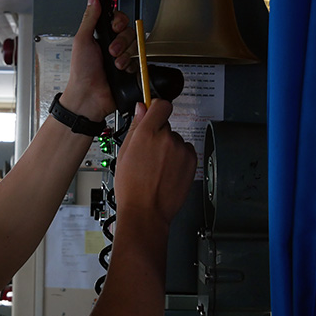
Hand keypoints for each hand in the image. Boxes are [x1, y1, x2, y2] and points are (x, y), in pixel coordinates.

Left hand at [60, 0, 136, 120]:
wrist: (89, 96)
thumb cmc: (81, 72)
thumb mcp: (82, 40)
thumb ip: (90, 18)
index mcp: (101, 36)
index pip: (118, 19)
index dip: (119, 21)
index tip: (114, 27)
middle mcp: (113, 45)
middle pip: (130, 31)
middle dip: (121, 40)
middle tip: (111, 50)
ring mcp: (123, 57)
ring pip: (136, 45)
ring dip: (125, 53)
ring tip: (114, 63)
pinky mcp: (131, 69)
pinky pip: (140, 60)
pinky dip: (131, 64)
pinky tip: (121, 70)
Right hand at [114, 100, 196, 225]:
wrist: (146, 211)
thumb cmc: (131, 187)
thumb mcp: (124, 153)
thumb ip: (135, 127)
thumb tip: (141, 109)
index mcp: (146, 133)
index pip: (161, 105)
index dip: (157, 108)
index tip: (154, 112)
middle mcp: (166, 138)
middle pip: (166, 124)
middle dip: (159, 133)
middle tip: (149, 153)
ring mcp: (180, 150)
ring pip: (175, 140)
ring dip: (169, 148)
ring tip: (158, 167)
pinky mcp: (191, 161)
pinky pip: (185, 151)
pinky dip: (178, 158)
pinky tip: (167, 171)